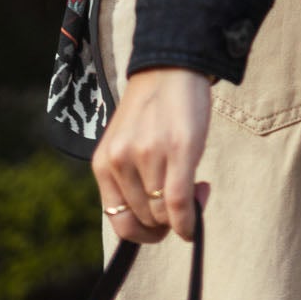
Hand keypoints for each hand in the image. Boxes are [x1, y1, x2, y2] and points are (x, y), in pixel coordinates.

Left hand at [92, 68, 211, 242]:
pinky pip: (179, 203)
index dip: (143, 233)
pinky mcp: (177, 148)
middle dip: (168, 221)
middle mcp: (120, 161)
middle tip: (186, 202)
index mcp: (103, 163)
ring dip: (183, 215)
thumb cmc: (153, 109)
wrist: (171, 66)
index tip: (162, 223)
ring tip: (196, 189)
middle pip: (146, 219)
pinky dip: (189, 220)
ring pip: (164, 214)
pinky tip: (196, 213)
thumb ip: (129, 179)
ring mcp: (148, 155)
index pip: (119, 221)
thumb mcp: (126, 145)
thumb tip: (154, 222)